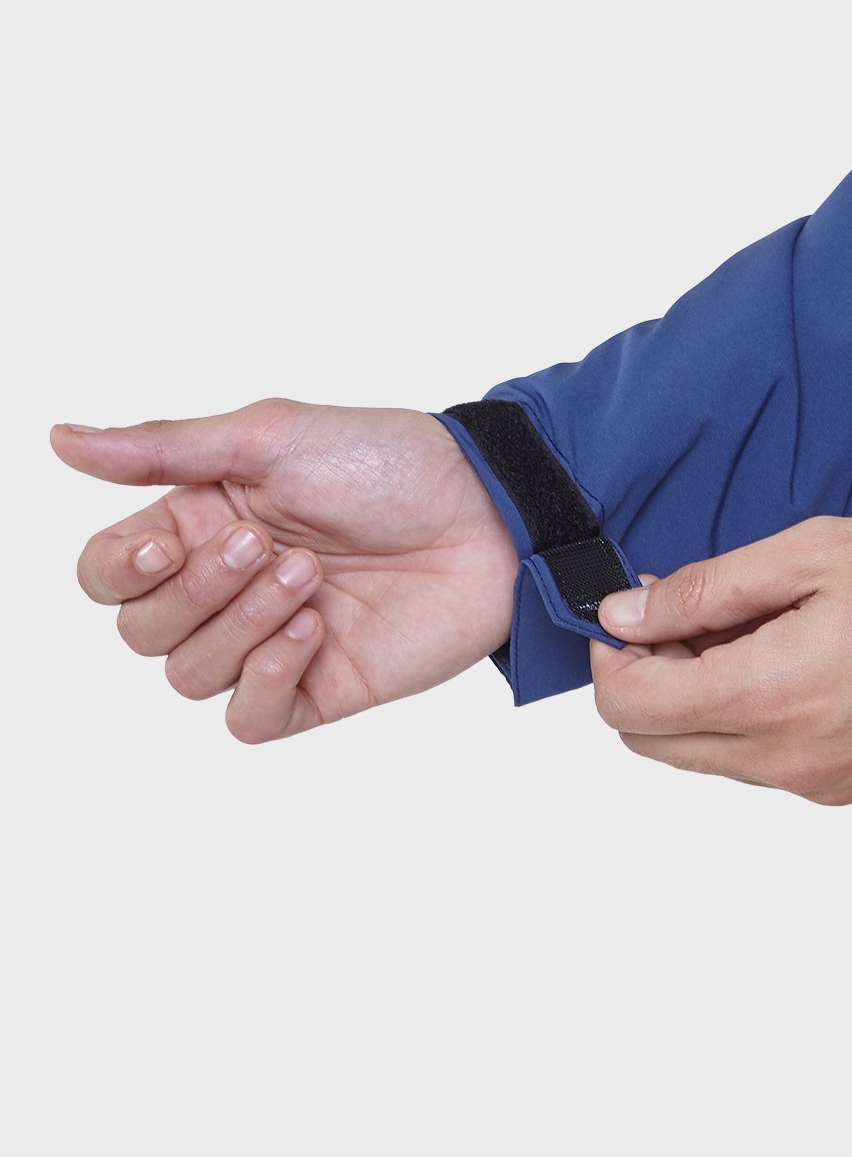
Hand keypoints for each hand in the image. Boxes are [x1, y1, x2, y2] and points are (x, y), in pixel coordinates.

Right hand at [51, 399, 516, 741]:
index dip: (122, 568)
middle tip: (268, 545)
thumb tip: (60, 439)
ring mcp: (272, 641)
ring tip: (309, 577)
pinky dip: (265, 678)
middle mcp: (229, 587)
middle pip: (140, 630)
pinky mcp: (320, 686)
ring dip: (238, 626)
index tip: (170, 541)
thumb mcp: (271, 436)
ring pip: (188, 676)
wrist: (485, 512)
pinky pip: (249, 720)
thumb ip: (164, 450)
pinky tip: (312, 632)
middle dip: (196, 591)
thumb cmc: (389, 461)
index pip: (110, 573)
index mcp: (204, 523)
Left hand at [589, 511, 851, 803]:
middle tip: (682, 616)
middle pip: (652, 742)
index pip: (628, 706)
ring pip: (703, 756)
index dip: (610, 656)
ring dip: (694, 698)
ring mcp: (813, 783)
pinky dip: (742, 718)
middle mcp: (780, 759)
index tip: (628, 611)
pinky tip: (781, 661)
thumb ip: (705, 590)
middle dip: (644, 679)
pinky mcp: (843, 789)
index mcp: (763, 697)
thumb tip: (627, 614)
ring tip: (742, 629)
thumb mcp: (810, 554)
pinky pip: (756, 764)